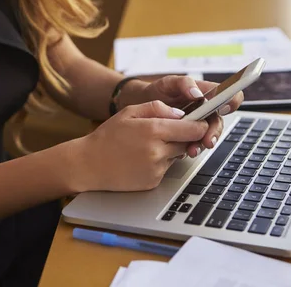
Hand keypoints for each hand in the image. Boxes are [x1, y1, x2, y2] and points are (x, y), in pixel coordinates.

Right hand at [72, 100, 208, 191]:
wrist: (88, 165)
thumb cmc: (107, 137)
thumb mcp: (129, 112)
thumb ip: (157, 108)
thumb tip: (180, 113)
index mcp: (154, 130)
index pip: (194, 128)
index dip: (201, 124)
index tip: (201, 122)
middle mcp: (158, 151)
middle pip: (188, 143)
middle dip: (183, 137)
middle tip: (166, 132)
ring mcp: (156, 169)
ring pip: (177, 156)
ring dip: (170, 150)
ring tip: (146, 146)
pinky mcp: (153, 182)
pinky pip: (166, 169)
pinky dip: (159, 163)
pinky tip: (140, 159)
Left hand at [120, 76, 243, 155]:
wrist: (140, 106)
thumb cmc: (157, 91)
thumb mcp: (168, 82)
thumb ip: (184, 83)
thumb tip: (197, 93)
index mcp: (206, 93)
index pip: (229, 95)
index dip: (231, 101)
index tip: (223, 108)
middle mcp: (206, 109)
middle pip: (219, 121)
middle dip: (215, 131)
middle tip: (208, 140)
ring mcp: (198, 123)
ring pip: (209, 135)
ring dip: (203, 143)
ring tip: (193, 149)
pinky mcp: (188, 135)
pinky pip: (196, 143)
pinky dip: (192, 148)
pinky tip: (185, 150)